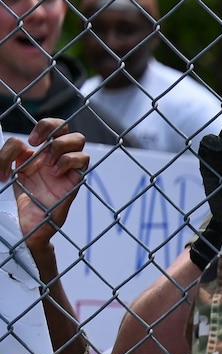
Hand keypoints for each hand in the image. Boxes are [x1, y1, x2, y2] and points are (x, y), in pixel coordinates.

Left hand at [0, 119, 86, 257]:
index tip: (25, 147)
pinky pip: (82, 161)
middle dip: (50, 126)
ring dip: (61, 145)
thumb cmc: (16, 202)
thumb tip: (21, 145)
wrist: (26, 227)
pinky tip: (54, 173)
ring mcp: (65, 168)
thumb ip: (10, 156)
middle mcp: (52, 158)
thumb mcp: (7, 172)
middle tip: (37, 144)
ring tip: (47, 162)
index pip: (43, 129)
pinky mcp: (74, 181)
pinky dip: (68, 161)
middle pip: (64, 126)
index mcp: (36, 154)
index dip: (35, 131)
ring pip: (78, 140)